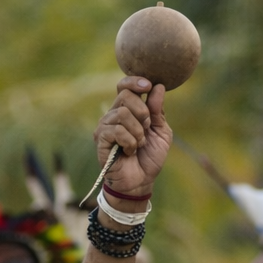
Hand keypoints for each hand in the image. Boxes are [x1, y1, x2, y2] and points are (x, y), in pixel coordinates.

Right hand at [93, 76, 170, 199]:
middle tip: (146, 129)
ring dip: (138, 131)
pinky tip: (129, 151)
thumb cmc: (150, 157)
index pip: (124, 85)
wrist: (141, 181)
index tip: (148, 85)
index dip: (135, 81)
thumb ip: (158, 110)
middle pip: (125, 95)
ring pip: (123, 113)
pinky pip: (117, 130)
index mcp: (128, 110)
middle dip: (143, 112)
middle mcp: (114, 115)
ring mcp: (105, 126)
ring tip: (139, 144)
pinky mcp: (101, 139)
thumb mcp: (161, 132)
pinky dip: (130, 142)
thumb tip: (158, 86)